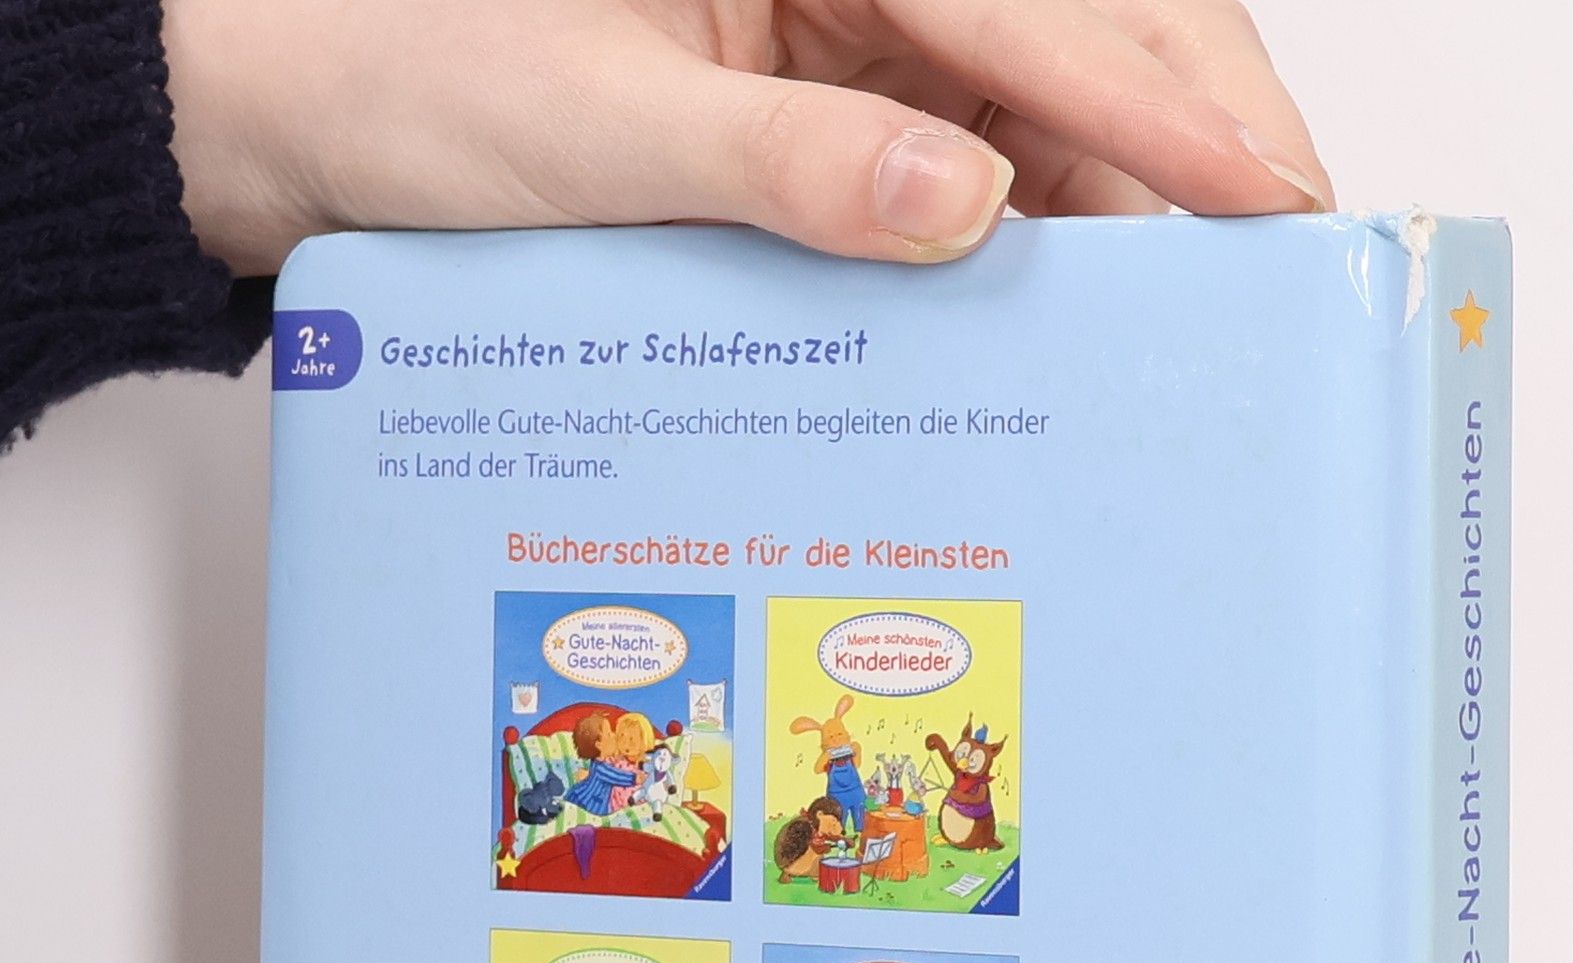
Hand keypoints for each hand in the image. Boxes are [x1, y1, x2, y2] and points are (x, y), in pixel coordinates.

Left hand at [163, 0, 1329, 276]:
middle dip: (1181, 143)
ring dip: (1108, 210)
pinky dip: (1015, 238)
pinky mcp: (818, 103)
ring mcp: (840, 29)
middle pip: (1076, 33)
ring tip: (1181, 321)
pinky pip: (956, 161)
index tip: (1273, 198)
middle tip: (1273, 264)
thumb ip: (791, 163)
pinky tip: (1054, 311)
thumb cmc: (407, 75)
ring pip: (1033, 104)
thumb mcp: (602, 128)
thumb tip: (968, 201)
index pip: (1043, 0)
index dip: (1171, 106)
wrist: (299, 117)